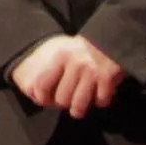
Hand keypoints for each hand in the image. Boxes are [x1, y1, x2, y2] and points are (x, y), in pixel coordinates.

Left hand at [7, 34, 127, 117]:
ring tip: (79, 105)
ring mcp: (92, 72)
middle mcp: (76, 64)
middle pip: (62, 99)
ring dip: (79, 109)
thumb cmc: (83, 48)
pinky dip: (100, 101)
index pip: (42, 84)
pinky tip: (99, 93)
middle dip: (64, 103)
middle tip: (68, 98)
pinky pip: (100, 101)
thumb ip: (49, 68)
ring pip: (79, 105)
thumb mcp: (62, 50)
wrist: (113, 36)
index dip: (42, 97)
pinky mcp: (108, 79)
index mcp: (61, 56)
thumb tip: (33, 91)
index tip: (46, 100)